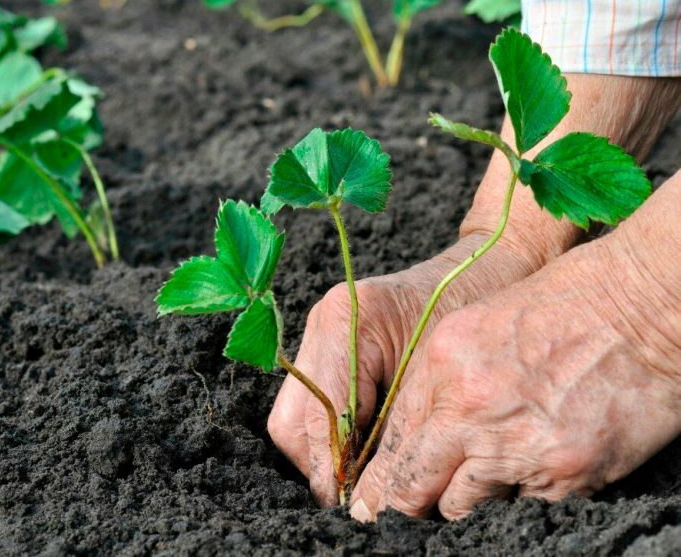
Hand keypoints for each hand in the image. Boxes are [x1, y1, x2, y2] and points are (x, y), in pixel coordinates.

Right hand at [268, 231, 541, 505]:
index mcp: (346, 320)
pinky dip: (331, 434)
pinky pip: (310, 404)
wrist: (479, 270)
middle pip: (291, 422)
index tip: (357, 501)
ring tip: (362, 475)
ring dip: (324, 454)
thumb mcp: (436, 376)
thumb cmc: (470, 313)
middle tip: (358, 495)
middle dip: (321, 467)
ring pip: (294, 418)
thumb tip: (369, 489)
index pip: (320, 414)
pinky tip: (363, 446)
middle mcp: (322, 323)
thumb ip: (396, 429)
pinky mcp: (328, 344)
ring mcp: (320, 331)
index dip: (336, 467)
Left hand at [349, 185, 680, 519]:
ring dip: (463, 499)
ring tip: (477, 479)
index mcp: (441, 366)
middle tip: (395, 518)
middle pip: (413, 487)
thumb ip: (439, 383)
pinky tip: (530, 465)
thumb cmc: (555, 309)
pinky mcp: (563, 473)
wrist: (634, 307)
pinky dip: (518, 495)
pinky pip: (520, 507)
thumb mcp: (476, 329)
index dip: (378, 481)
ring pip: (462, 506)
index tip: (368, 502)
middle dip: (402, 506)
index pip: (393, 444)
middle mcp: (470, 410)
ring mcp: (516, 446)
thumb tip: (416, 436)